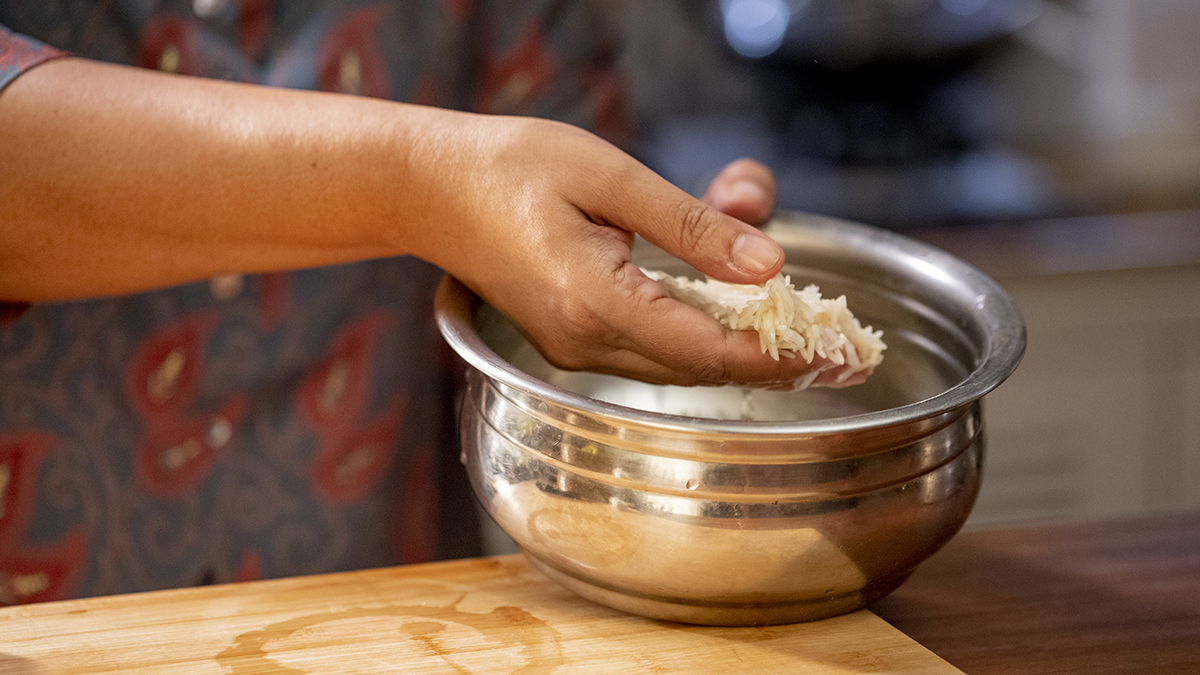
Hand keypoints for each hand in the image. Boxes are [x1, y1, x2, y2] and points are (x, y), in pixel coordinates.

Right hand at [420, 117, 840, 386]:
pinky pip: (651, 349)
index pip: (708, 347)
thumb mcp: (609, 177)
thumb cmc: (512, 168)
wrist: (429, 188)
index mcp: (594, 302)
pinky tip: (737, 315)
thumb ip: (690, 226)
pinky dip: (701, 335)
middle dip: (774, 358)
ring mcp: (574, 348)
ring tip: (805, 334)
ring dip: (741, 348)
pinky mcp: (571, 340)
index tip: (837, 351)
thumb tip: (767, 262)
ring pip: (678, 364)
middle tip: (842, 349)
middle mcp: (584, 342)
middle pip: (700, 367)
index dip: (778, 354)